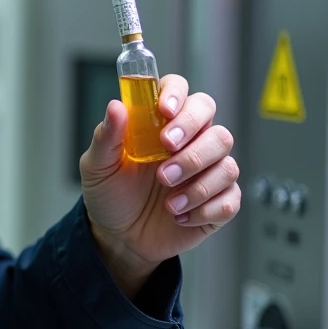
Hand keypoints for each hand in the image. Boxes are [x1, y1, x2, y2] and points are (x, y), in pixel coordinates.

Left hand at [79, 75, 240, 297]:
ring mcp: (207, 172)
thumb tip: (116, 106)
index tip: (165, 110)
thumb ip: (106, 136)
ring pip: (226, 161)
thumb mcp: (98, 166)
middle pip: (212, 123)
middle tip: (166, 153)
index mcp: (160, 124)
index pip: (181, 91)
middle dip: (193, 138)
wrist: (118, 237)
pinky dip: (204, 209)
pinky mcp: (218, 202)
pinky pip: (229, 198)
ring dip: (197, 181)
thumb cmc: (111, 194)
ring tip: (168, 199)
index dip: (178, 94)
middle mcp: (189, 142)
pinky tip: (179, 215)